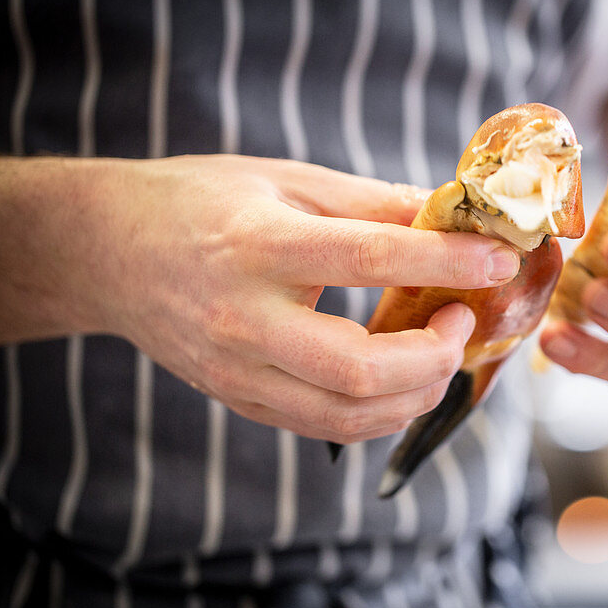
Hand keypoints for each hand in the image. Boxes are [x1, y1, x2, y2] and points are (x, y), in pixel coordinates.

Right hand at [64, 155, 520, 440]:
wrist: (109, 251)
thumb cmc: (201, 202)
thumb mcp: (288, 180)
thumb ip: (373, 204)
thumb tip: (454, 217)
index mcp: (258, 244)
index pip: (369, 258)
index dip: (446, 262)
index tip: (499, 259)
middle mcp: (244, 319)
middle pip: (361, 368)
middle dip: (435, 354)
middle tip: (459, 317)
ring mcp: (238, 371)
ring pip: (349, 414)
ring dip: (417, 391)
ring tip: (440, 348)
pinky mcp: (240, 400)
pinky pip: (327, 427)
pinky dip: (381, 412)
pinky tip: (404, 378)